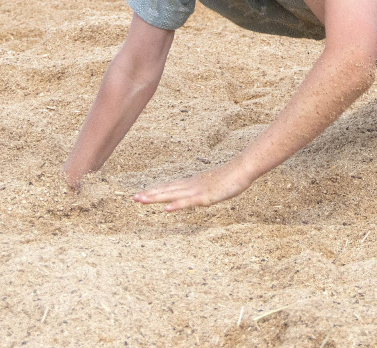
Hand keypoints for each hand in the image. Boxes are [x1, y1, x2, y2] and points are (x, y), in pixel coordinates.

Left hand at [133, 161, 252, 211]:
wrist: (243, 168)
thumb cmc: (233, 176)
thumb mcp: (216, 184)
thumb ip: (207, 189)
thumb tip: (203, 193)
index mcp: (193, 183)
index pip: (171, 187)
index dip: (156, 190)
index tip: (142, 193)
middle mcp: (192, 185)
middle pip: (167, 190)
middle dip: (150, 194)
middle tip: (133, 198)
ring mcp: (198, 191)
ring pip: (173, 195)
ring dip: (156, 197)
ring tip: (140, 200)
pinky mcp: (206, 196)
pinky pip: (188, 202)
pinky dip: (176, 205)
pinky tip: (166, 208)